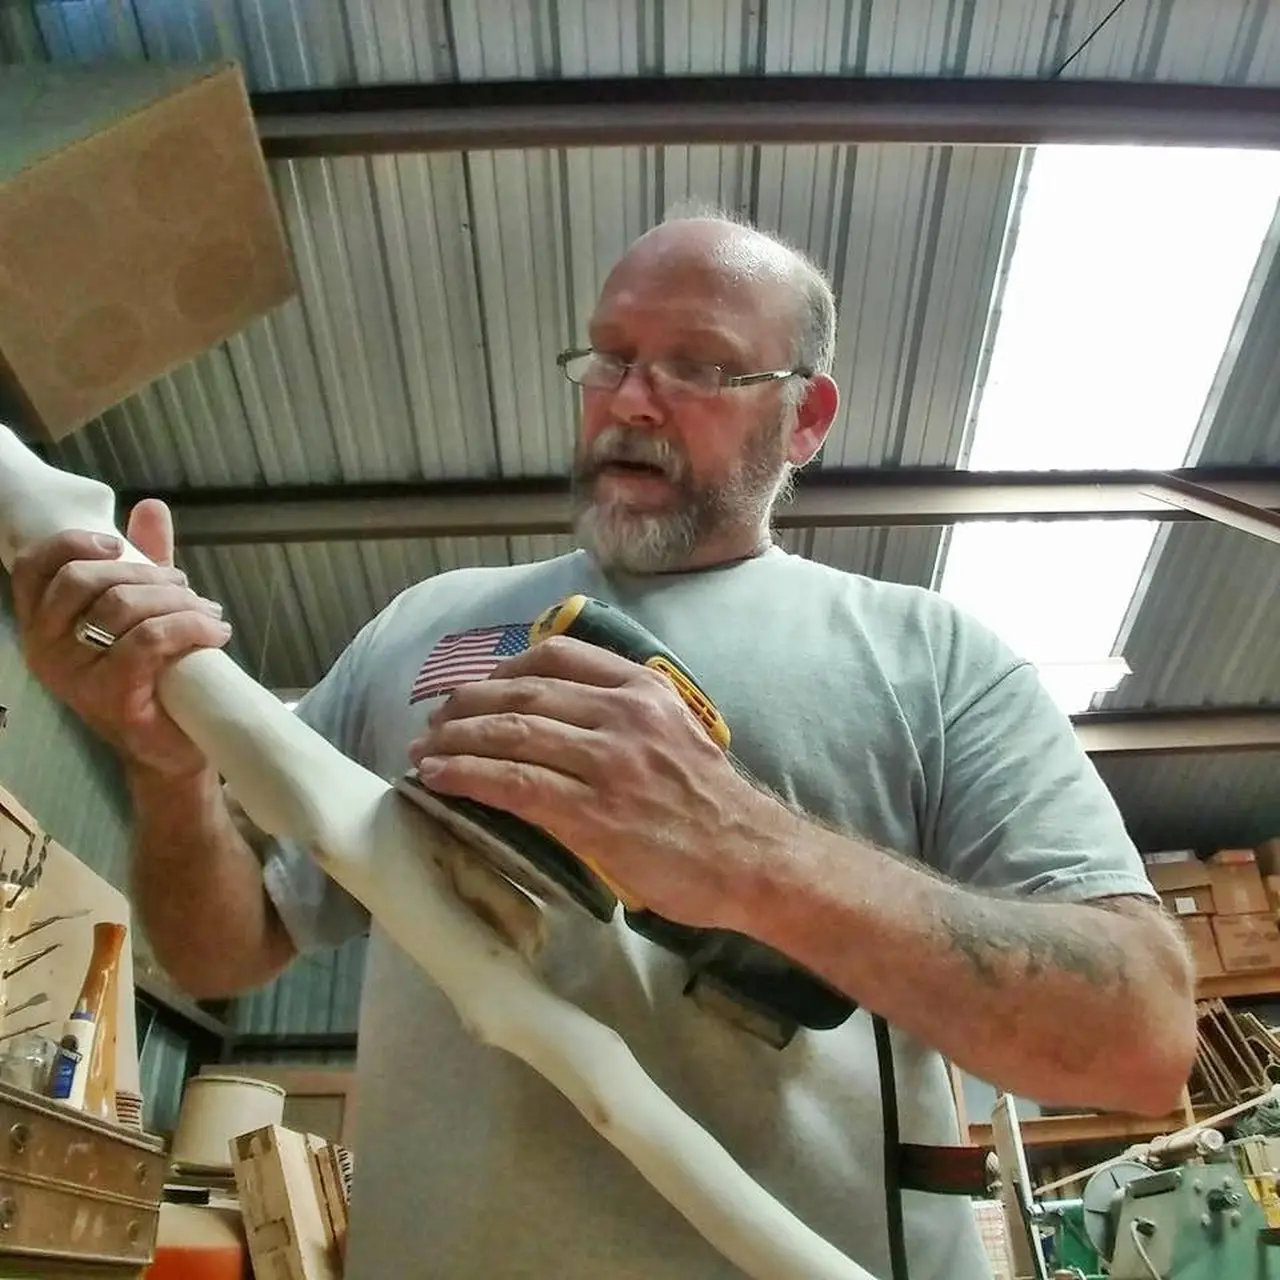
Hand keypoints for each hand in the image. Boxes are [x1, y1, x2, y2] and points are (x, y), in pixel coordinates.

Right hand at [11, 499, 231, 778]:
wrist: (170, 747)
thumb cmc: (152, 673)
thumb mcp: (144, 609)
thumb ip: (142, 559)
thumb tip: (150, 506)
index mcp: (42, 623)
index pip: (34, 566)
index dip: (74, 543)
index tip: (118, 544)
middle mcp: (45, 649)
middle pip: (85, 580)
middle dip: (145, 573)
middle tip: (184, 586)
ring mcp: (74, 676)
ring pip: (122, 607)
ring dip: (176, 599)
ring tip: (207, 611)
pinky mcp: (112, 696)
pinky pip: (150, 641)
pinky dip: (190, 626)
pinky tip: (216, 632)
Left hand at [408, 635, 777, 928]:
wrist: (752, 857)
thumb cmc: (713, 804)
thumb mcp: (677, 732)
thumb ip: (627, 715)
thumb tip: (565, 717)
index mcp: (643, 688)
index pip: (557, 655)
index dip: (503, 668)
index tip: (477, 688)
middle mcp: (622, 713)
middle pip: (521, 691)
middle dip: (466, 705)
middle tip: (436, 723)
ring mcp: (607, 762)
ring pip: (509, 733)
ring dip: (454, 740)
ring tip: (425, 751)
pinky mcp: (592, 812)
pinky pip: (512, 783)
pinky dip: (466, 776)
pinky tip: (439, 778)